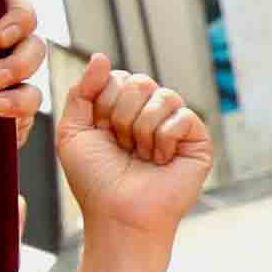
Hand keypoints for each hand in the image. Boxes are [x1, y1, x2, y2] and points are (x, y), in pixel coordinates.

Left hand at [56, 55, 211, 235]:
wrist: (117, 214)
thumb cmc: (94, 180)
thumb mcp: (73, 132)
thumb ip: (81, 92)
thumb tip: (101, 57)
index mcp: (122, 109)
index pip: (117, 77)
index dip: (104, 102)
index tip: (101, 132)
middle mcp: (150, 113)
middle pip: (139, 81)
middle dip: (121, 116)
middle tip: (122, 146)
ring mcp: (175, 125)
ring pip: (162, 96)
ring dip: (141, 130)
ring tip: (140, 155)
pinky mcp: (198, 140)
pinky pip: (182, 116)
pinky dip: (163, 140)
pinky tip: (160, 161)